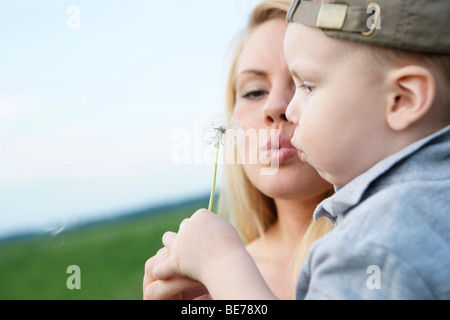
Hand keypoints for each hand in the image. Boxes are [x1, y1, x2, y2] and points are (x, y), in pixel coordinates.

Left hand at [152, 209, 275, 299]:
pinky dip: (163, 270)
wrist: (227, 263)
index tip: (209, 237)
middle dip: (189, 234)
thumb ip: (215, 227)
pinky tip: (166, 274)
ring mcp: (179, 243)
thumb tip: (209, 228)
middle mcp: (187, 226)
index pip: (198, 218)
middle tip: (198, 247)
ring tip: (178, 254)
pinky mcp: (175, 261)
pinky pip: (161, 266)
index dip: (203, 228)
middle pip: (184, 226)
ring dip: (172, 244)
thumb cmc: (232, 248)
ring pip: (168, 238)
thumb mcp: (227, 230)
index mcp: (201, 215)